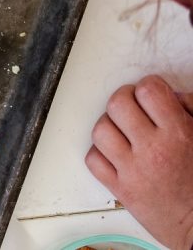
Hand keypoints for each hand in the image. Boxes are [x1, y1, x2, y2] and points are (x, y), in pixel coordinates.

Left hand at [86, 75, 192, 249]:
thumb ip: (191, 110)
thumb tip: (171, 96)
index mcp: (179, 135)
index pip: (148, 91)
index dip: (149, 87)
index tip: (152, 95)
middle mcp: (152, 150)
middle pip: (117, 105)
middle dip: (125, 99)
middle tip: (134, 107)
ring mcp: (132, 170)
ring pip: (100, 130)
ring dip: (110, 125)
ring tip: (123, 131)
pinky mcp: (120, 188)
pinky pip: (94, 159)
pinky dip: (100, 153)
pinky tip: (116, 153)